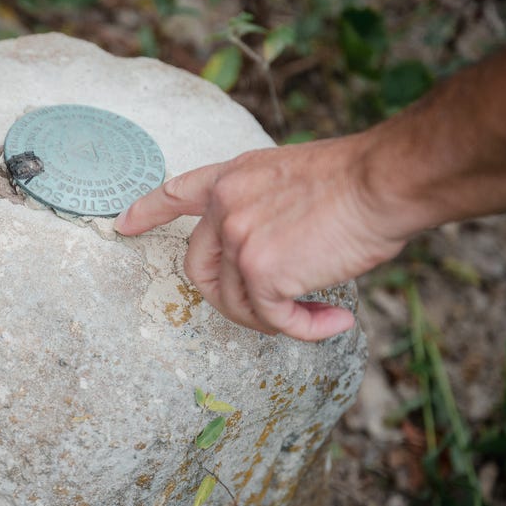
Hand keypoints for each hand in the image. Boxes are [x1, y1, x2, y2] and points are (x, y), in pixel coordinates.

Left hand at [114, 134, 407, 340]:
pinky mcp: (261, 272)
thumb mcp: (291, 177)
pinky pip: (273, 320)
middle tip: (268, 312)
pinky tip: (335, 321)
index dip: (147, 212)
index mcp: (231, 178)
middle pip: (199, 269)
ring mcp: (238, 239)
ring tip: (321, 314)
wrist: (381, 180)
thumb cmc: (357, 179)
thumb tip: (274, 249)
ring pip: (239, 303)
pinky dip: (305, 329)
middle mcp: (224, 206)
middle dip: (227, 298)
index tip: (123, 226)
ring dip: (279, 318)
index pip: (176, 193)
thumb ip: (265, 207)